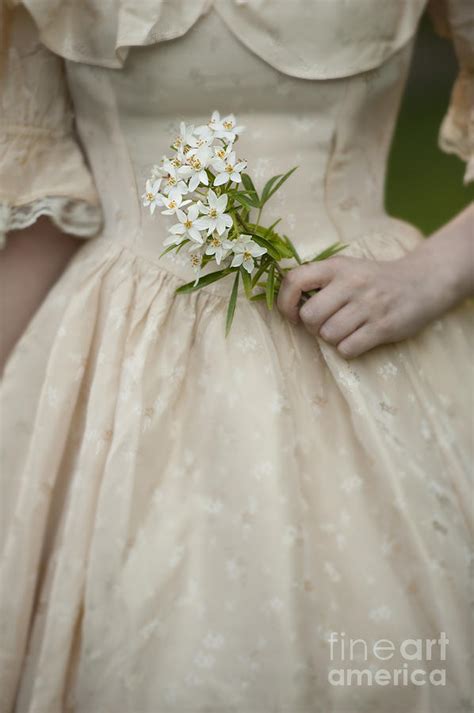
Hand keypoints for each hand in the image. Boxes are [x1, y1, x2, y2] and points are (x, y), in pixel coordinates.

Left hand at [277, 250, 459, 358]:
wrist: (422, 282)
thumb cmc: (375, 280)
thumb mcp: (347, 268)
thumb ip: (319, 280)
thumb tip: (286, 303)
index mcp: (336, 267)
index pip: (294, 281)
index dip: (285, 303)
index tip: (292, 314)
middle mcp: (351, 283)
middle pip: (310, 317)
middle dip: (312, 327)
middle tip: (325, 324)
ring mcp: (368, 305)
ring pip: (328, 335)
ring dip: (332, 339)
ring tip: (345, 330)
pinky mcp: (382, 327)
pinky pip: (347, 349)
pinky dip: (348, 349)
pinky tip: (358, 339)